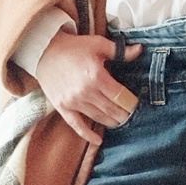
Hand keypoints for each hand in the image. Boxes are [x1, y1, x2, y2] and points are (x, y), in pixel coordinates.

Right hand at [36, 31, 142, 145]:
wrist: (44, 52)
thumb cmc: (74, 47)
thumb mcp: (98, 44)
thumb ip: (120, 51)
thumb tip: (140, 49)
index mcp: (96, 76)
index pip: (120, 96)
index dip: (131, 102)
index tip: (137, 105)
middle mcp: (85, 92)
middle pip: (111, 109)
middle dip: (124, 115)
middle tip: (133, 117)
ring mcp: (73, 102)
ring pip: (98, 118)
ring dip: (112, 122)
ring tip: (121, 122)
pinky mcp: (62, 107)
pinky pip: (77, 125)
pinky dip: (88, 134)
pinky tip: (98, 140)